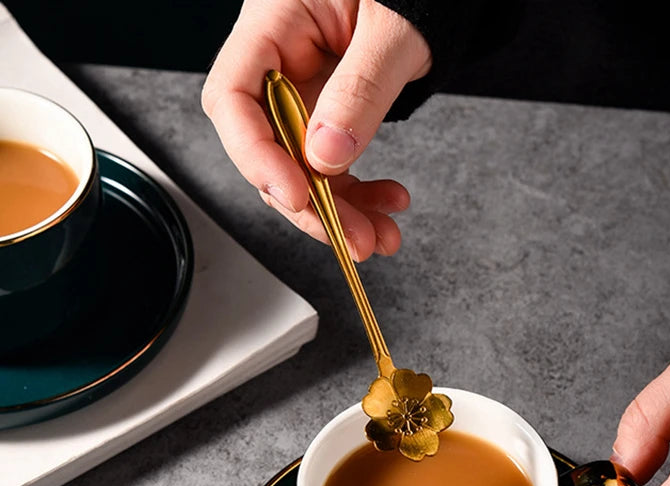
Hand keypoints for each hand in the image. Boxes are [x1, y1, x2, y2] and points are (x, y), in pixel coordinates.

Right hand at [201, 0, 430, 260]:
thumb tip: (325, 156)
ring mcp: (304, 89)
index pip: (233, 97)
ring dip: (340, 212)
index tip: (297, 195)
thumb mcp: (394, 25)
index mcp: (275, 20)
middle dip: (311, 204)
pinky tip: (388, 203)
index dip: (256, 156)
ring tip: (382, 236)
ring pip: (302, 168)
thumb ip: (361, 87)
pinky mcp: (330, 111)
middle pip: (268, 148)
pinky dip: (359, 193)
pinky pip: (332, 164)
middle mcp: (280, 60)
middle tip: (352, 239)